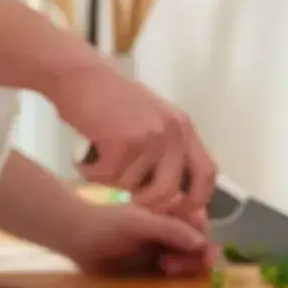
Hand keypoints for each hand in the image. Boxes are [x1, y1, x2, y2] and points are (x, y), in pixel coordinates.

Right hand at [41, 53, 215, 221]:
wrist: (80, 74)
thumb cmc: (110, 100)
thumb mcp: (151, 121)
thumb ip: (165, 152)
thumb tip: (173, 198)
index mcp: (184, 128)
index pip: (207, 174)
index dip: (196, 200)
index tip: (178, 213)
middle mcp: (173, 133)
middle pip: (168, 191)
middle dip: (145, 202)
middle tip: (125, 196)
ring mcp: (150, 137)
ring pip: (131, 186)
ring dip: (110, 180)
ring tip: (99, 157)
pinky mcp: (124, 143)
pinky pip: (107, 178)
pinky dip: (91, 172)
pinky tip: (85, 154)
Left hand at [63, 201, 216, 278]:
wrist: (76, 237)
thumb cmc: (107, 223)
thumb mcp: (140, 223)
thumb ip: (171, 230)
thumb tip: (203, 244)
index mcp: (173, 217)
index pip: (201, 232)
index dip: (207, 245)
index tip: (207, 257)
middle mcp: (171, 236)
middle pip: (198, 253)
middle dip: (193, 260)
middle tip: (170, 265)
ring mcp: (161, 255)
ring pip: (186, 268)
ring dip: (183, 271)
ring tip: (163, 268)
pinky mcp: (149, 273)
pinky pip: (170, 281)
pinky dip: (173, 283)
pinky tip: (163, 279)